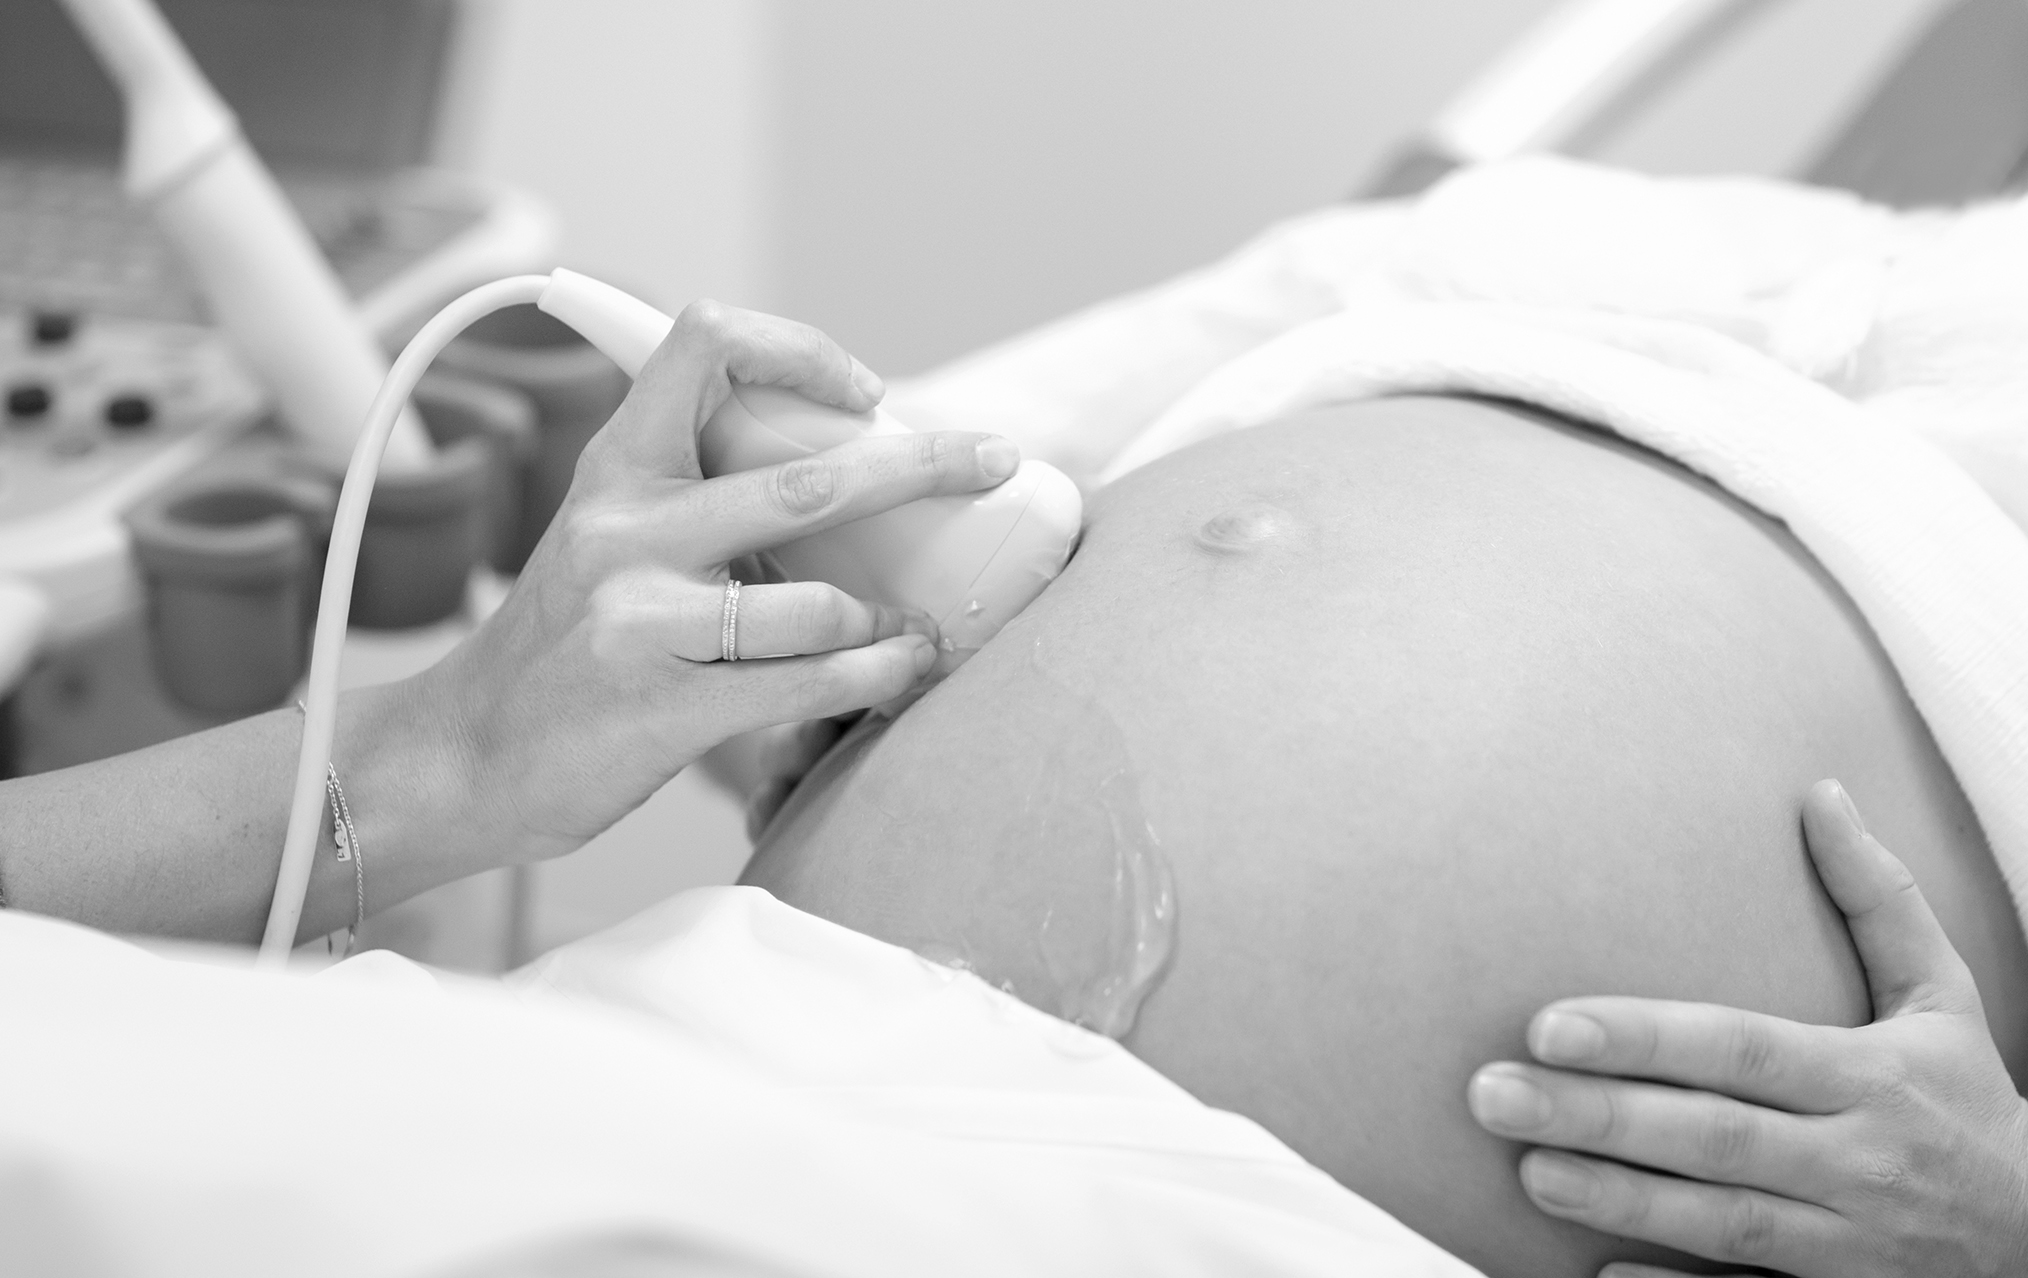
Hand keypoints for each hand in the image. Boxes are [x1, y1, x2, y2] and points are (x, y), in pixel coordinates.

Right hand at [411, 300, 1018, 868]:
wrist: (462, 759)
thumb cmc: (564, 647)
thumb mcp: (607, 539)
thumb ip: (696, 498)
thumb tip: (846, 478)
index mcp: (617, 467)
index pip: (704, 342)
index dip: (800, 349)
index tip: (863, 392)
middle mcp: (628, 528)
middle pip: (811, 478)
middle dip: (926, 465)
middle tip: (993, 461)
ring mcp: (643, 618)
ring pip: (821, 603)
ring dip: (892, 621)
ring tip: (920, 631)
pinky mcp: (663, 705)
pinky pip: (806, 684)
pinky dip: (875, 677)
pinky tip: (900, 672)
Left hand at [1466, 779, 2027, 1277]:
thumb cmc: (1966, 1103)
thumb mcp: (1944, 998)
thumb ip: (1878, 900)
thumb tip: (1819, 792)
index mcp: (1872, 1079)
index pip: (1743, 1051)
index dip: (1645, 1037)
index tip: (1544, 1024)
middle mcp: (1857, 1163)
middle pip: (1714, 1138)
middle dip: (1599, 1118)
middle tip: (1489, 1094)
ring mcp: (1848, 1247)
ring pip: (1723, 1224)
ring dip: (1619, 1202)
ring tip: (1525, 1170)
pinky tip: (1601, 1276)